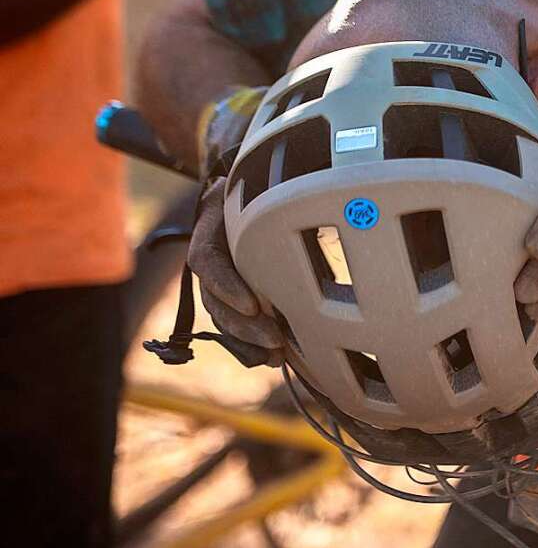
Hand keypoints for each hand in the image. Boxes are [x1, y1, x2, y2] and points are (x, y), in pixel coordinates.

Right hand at [187, 177, 284, 364]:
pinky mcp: (233, 299)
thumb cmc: (263, 190)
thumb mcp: (264, 188)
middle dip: (244, 325)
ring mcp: (219, 283)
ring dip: (247, 342)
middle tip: (274, 339)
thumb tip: (320, 206)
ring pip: (222, 320)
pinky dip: (249, 347)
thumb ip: (279, 199)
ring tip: (275, 356)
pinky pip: (232, 329)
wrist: (255, 195)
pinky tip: (271, 359)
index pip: (207, 260)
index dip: (226, 285)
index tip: (252, 305)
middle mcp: (211, 261)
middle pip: (214, 299)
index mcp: (211, 229)